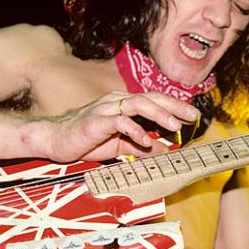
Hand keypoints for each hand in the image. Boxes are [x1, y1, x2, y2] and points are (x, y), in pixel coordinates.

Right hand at [35, 91, 200, 162]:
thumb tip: (163, 151)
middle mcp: (117, 101)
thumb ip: (141, 146)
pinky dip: (134, 129)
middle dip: (174, 106)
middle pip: (151, 98)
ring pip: (138, 104)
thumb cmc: (87, 140)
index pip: (154, 101)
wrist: (55, 140)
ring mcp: (106, 108)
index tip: (193, 115)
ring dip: (158, 114)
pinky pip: (119, 122)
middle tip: (192, 115)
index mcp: (124, 104)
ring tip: (174, 125)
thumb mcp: (120, 145)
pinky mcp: (95, 121)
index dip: (174, 106)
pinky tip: (145, 139)